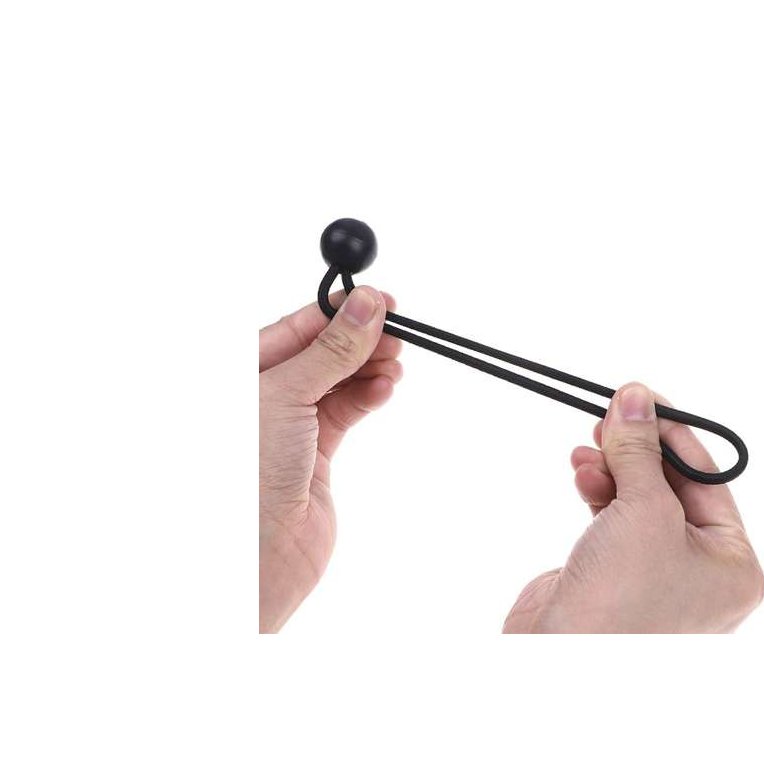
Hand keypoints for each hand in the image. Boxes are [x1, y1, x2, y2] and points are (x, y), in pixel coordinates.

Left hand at [259, 287, 401, 632]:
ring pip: (340, 379)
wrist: (255, 552)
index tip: (381, 301)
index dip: (341, 311)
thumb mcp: (288, 394)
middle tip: (398, 332)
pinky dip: (369, 396)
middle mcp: (267, 392)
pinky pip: (348, 409)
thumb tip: (366, 306)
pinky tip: (384, 389)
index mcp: (245, 370)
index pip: (299, 325)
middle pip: (324, 350)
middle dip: (361, 339)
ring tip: (395, 363)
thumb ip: (332, 350)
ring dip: (370, 368)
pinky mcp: (318, 450)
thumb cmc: (248, 471)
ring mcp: (293, 421)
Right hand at [504, 383, 762, 632]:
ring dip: (613, 468)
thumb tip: (635, 399)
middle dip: (638, 450)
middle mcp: (701, 572)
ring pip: (640, 500)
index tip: (640, 397)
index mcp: (733, 564)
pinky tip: (581, 474)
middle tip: (609, 416)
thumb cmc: (621, 604)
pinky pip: (613, 519)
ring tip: (587, 450)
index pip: (708, 479)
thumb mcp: (642, 511)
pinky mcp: (615, 577)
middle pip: (672, 486)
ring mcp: (656, 576)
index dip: (672, 432)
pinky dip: (599, 491)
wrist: (556, 666)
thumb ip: (640, 450)